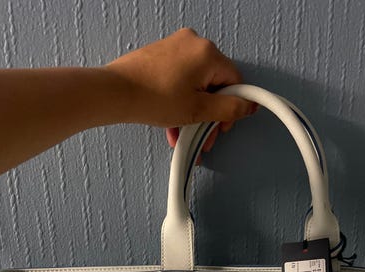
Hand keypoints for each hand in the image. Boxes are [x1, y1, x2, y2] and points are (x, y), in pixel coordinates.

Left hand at [106, 28, 257, 159]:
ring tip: (184, 134)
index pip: (235, 81)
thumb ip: (229, 109)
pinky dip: (181, 101)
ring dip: (194, 113)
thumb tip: (249, 105)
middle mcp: (193, 43)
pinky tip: (173, 124)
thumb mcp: (199, 111)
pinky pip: (181, 80)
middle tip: (203, 135)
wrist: (116, 93)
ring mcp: (176, 47)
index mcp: (208, 53)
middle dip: (210, 115)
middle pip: (215, 84)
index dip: (233, 108)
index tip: (223, 125)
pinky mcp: (162, 55)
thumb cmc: (152, 98)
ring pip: (197, 85)